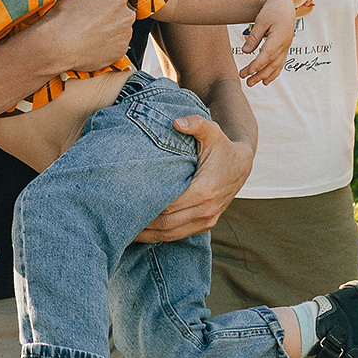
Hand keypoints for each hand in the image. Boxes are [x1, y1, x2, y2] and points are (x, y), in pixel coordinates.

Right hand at [36, 0, 134, 75]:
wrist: (58, 44)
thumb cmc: (64, 17)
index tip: (95, 5)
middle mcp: (127, 14)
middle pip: (122, 12)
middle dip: (111, 15)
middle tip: (92, 20)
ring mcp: (126, 34)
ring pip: (120, 29)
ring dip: (110, 30)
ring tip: (89, 34)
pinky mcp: (121, 51)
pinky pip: (116, 45)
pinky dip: (107, 45)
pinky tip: (92, 44)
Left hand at [134, 116, 253, 242]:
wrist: (241, 164)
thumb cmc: (221, 145)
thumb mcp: (211, 130)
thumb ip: (195, 123)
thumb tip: (176, 122)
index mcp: (205, 190)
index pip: (168, 205)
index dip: (145, 205)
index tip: (124, 201)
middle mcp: (207, 209)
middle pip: (166, 223)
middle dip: (141, 222)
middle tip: (116, 216)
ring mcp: (207, 220)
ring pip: (171, 233)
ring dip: (147, 233)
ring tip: (122, 229)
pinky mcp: (206, 225)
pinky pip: (179, 235)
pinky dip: (159, 235)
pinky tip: (141, 231)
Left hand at [237, 0, 295, 86]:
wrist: (284, 5)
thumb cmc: (271, 10)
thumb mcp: (261, 20)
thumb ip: (254, 36)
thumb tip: (245, 52)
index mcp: (279, 36)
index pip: (268, 53)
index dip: (258, 63)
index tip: (248, 71)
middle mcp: (285, 44)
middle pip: (271, 62)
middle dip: (258, 73)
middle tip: (245, 80)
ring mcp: (286, 47)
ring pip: (276, 65)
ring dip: (264, 76)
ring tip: (251, 83)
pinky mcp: (284, 48)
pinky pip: (280, 63)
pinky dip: (273, 73)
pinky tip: (265, 81)